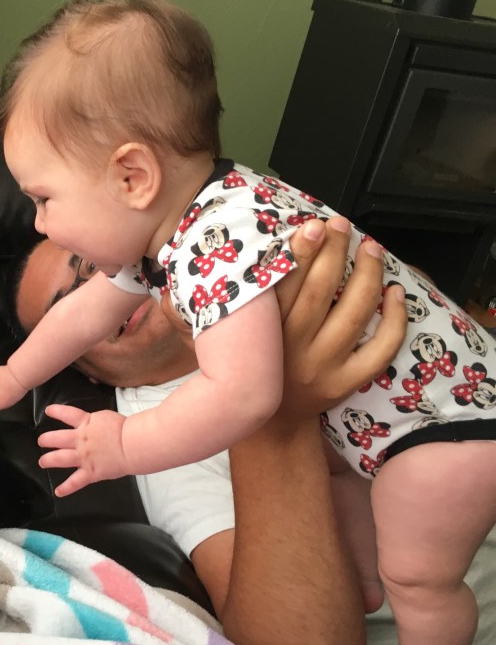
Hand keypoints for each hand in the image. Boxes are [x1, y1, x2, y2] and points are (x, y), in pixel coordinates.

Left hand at [36, 404, 128, 496]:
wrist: (132, 444)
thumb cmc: (125, 429)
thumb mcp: (106, 417)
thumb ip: (95, 421)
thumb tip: (93, 422)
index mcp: (86, 424)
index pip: (67, 414)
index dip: (56, 411)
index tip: (49, 411)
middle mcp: (80, 440)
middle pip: (57, 438)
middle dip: (46, 439)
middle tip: (41, 441)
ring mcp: (83, 457)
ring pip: (60, 458)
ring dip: (48, 460)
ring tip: (42, 461)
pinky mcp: (90, 472)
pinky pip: (75, 482)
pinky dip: (66, 488)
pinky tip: (58, 491)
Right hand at [276, 217, 405, 420]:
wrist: (270, 419)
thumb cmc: (261, 361)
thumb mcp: (249, 331)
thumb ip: (261, 296)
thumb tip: (286, 245)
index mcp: (263, 331)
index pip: (283, 285)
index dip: (300, 253)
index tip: (312, 226)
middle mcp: (292, 347)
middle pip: (319, 293)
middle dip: (333, 253)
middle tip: (342, 226)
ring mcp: (321, 366)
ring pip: (352, 314)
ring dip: (366, 275)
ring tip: (371, 249)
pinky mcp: (345, 382)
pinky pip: (379, 349)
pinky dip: (393, 319)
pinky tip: (395, 293)